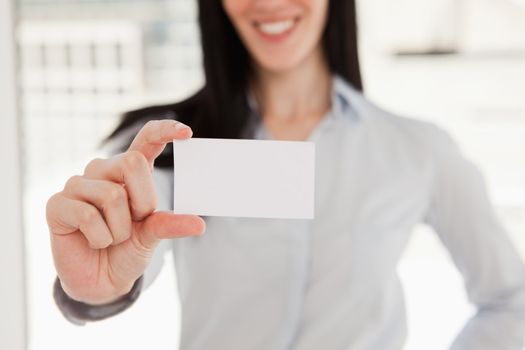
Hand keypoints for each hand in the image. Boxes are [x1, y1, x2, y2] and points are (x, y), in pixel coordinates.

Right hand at [46, 120, 204, 303]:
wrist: (102, 281)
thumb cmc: (127, 250)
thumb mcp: (152, 236)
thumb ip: (169, 224)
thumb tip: (199, 224)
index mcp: (129, 172)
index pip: (146, 140)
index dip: (164, 131)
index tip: (187, 132)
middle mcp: (103, 171)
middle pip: (130, 162)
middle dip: (142, 202)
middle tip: (135, 222)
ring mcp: (77, 185)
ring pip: (111, 195)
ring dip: (120, 229)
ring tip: (111, 237)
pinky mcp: (57, 204)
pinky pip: (87, 215)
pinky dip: (100, 237)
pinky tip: (94, 241)